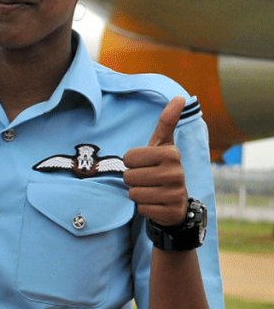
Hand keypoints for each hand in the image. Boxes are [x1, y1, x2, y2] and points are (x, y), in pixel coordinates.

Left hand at [124, 97, 187, 227]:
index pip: (128, 158)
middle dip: (133, 179)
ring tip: (151, 190)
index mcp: (171, 153)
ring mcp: (175, 193)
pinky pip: (142, 209)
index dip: (131, 163)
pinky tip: (156, 203)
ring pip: (134, 193)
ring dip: (138, 193)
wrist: (176, 202)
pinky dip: (145, 207)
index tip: (144, 164)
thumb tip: (180, 97)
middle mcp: (176, 172)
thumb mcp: (163, 145)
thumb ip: (167, 122)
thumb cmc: (162, 168)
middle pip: (129, 176)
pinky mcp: (171, 212)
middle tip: (147, 179)